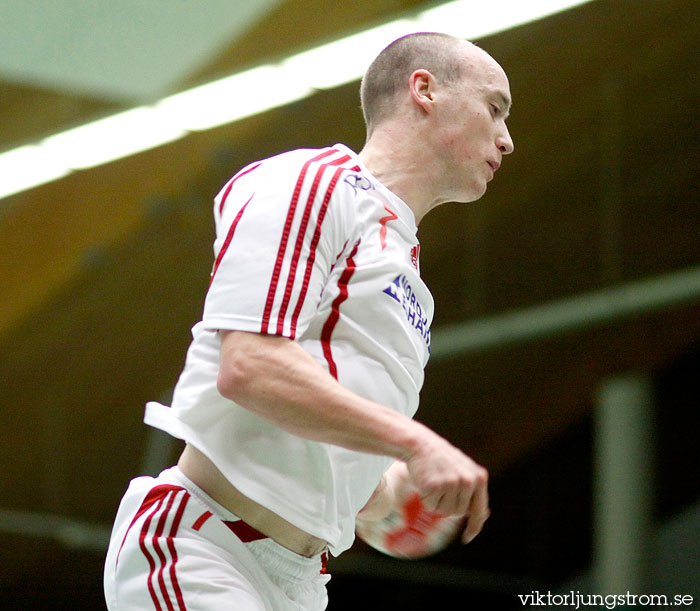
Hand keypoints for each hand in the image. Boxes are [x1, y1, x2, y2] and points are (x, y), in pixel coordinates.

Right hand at [404, 429, 488, 543]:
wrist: (420, 444)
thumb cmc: (441, 460)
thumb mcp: (463, 471)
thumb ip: (474, 491)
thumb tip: (484, 515)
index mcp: (479, 477)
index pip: (479, 510)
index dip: (474, 527)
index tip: (467, 538)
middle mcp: (469, 481)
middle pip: (458, 513)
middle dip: (447, 505)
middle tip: (440, 486)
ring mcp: (453, 483)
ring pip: (444, 512)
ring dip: (435, 502)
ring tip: (433, 482)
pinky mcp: (436, 485)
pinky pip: (430, 506)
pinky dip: (425, 498)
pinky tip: (425, 481)